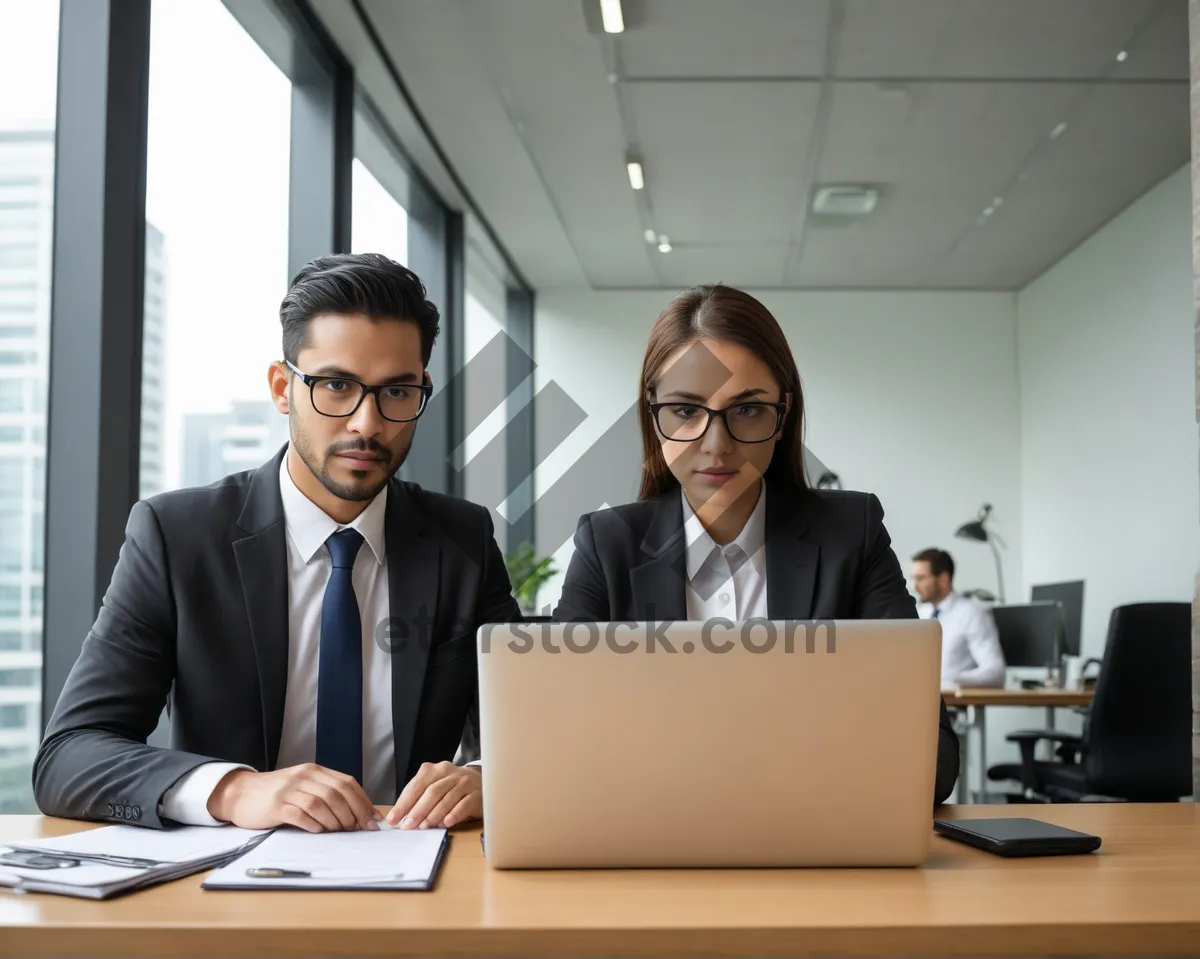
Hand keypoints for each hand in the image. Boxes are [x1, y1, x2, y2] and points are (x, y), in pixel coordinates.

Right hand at [207, 764, 381, 832]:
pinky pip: (301, 815)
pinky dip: (314, 825)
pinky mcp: (276, 805)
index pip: (346, 783)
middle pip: (337, 793)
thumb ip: (327, 794)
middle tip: (359, 829)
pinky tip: (319, 831)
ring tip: (340, 832)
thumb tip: (359, 813)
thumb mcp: (303, 786)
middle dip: (353, 813)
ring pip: (321, 804)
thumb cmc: (278, 794)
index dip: (363, 801)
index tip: (374, 819)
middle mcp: (303, 776)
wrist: (241, 794)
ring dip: (335, 821)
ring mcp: (289, 790)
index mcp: (314, 770)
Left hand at [385, 762, 481, 828]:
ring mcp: (465, 782)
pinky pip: (464, 804)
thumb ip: (419, 799)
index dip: (404, 803)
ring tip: (424, 827)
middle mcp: (450, 773)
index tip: (393, 819)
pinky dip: (454, 814)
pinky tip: (445, 824)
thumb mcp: (434, 787)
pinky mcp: (477, 794)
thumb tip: (400, 818)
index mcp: (435, 770)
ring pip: (447, 798)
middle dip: (418, 810)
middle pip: (431, 791)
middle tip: (408, 826)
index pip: (417, 785)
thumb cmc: (451, 788)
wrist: (481, 782)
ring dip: (434, 815)